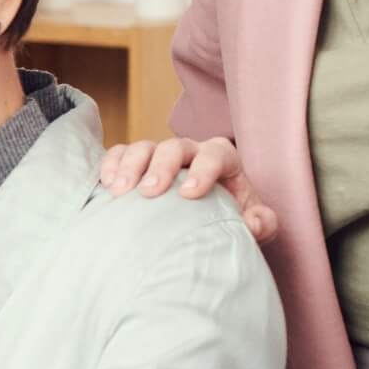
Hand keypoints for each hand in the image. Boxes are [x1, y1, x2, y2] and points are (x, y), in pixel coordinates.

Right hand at [100, 135, 276, 241]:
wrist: (207, 221)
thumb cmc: (232, 217)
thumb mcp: (254, 222)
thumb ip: (262, 222)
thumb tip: (253, 222)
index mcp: (222, 159)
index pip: (215, 154)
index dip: (203, 170)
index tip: (188, 194)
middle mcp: (190, 151)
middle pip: (174, 146)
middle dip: (161, 167)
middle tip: (149, 192)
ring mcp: (161, 155)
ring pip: (144, 147)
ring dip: (130, 166)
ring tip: (120, 192)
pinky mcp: (137, 163)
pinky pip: (121, 153)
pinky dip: (111, 164)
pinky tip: (106, 185)